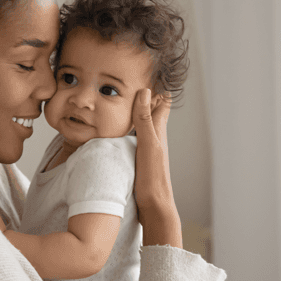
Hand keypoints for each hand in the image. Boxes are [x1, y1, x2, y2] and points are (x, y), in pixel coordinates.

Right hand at [131, 89, 181, 247]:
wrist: (154, 209)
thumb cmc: (154, 179)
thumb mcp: (148, 145)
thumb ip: (145, 120)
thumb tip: (145, 92)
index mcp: (157, 132)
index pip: (161, 104)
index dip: (158, 89)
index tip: (153, 72)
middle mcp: (154, 139)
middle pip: (152, 112)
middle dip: (147, 96)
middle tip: (137, 80)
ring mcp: (147, 150)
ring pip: (143, 125)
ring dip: (137, 112)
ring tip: (127, 99)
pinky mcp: (138, 161)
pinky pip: (133, 139)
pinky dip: (128, 129)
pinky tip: (119, 132)